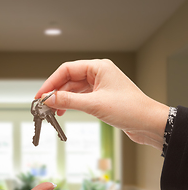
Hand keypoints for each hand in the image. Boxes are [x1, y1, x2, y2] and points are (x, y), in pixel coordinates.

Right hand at [35, 59, 168, 150]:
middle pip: (69, 79)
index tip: (41, 95)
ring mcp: (101, 86)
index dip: (51, 82)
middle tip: (43, 105)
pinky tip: (64, 112)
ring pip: (74, 90)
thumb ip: (69, 101)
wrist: (148, 123)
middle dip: (55, 92)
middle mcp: (99, 74)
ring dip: (62, 100)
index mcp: (99, 67)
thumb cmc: (129, 109)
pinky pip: (81, 98)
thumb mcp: (94, 104)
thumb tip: (49, 99)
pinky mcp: (102, 98)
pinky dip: (71, 105)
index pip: (67, 69)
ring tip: (52, 111)